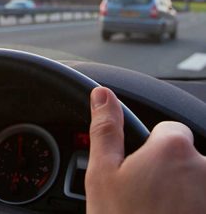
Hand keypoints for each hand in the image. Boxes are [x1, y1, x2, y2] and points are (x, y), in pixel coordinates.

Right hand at [86, 87, 205, 213]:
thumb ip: (106, 129)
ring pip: (197, 180)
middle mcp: (205, 167)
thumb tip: (102, 95)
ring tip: (160, 213)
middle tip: (146, 199)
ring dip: (184, 192)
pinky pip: (200, 196)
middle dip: (169, 172)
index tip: (139, 173)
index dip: (150, 150)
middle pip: (187, 157)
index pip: (169, 131)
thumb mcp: (102, 174)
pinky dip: (191, 204)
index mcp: (173, 149)